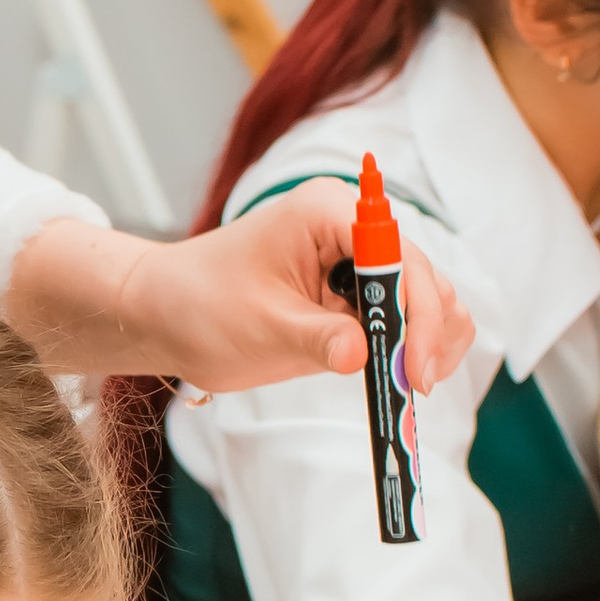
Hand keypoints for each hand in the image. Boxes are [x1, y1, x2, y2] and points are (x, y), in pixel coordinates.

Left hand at [152, 182, 472, 397]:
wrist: (169, 314)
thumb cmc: (202, 304)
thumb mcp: (260, 326)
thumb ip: (316, 339)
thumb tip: (363, 356)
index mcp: (329, 212)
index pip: (399, 257)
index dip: (417, 313)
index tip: (414, 368)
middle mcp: (354, 228)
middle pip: (424, 277)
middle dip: (427, 333)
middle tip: (414, 387)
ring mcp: (359, 260)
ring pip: (428, 297)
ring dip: (430, 341)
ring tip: (410, 387)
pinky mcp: (358, 295)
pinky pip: (408, 317)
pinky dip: (416, 346)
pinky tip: (402, 376)